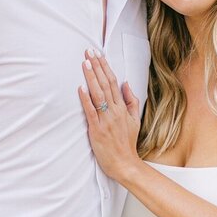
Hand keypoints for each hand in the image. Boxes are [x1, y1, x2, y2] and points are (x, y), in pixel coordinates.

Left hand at [78, 48, 141, 183]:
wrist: (125, 164)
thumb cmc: (127, 144)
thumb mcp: (135, 120)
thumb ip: (131, 101)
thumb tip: (126, 83)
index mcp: (122, 108)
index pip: (113, 82)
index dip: (105, 67)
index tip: (98, 54)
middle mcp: (115, 111)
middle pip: (105, 84)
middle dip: (97, 66)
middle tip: (89, 52)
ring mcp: (106, 120)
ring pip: (98, 94)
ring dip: (91, 78)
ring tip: (85, 63)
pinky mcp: (97, 130)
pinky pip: (91, 112)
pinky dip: (86, 99)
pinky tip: (81, 88)